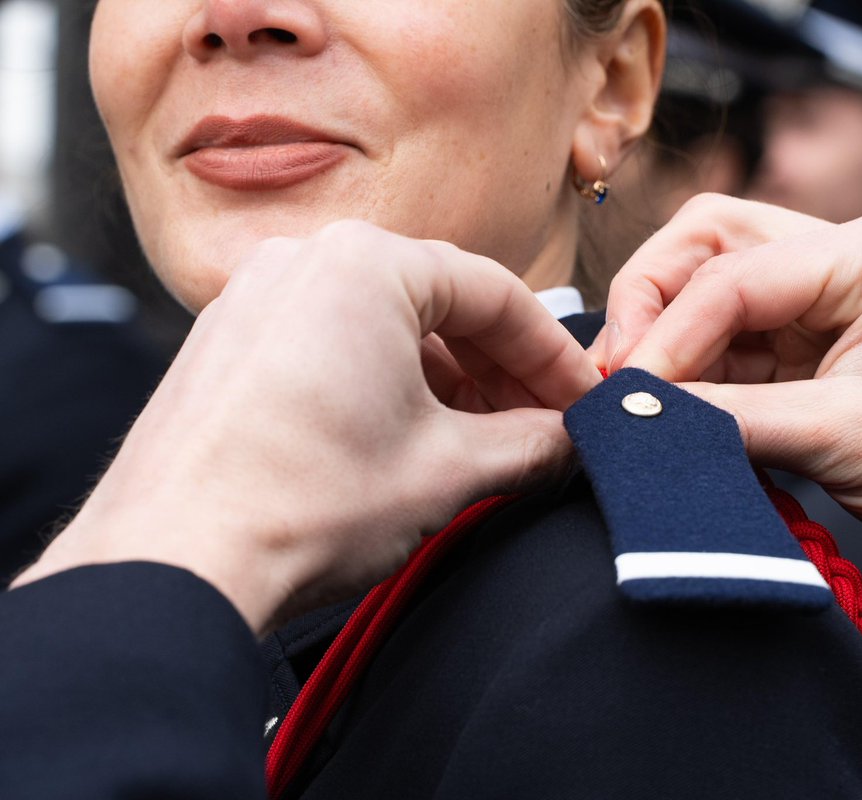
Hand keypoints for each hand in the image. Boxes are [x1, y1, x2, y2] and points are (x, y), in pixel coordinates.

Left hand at [14, 221, 599, 632]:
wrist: (173, 565)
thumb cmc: (307, 505)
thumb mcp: (452, 472)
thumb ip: (532, 444)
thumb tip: (569, 440)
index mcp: (367, 265)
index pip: (496, 295)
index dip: (553, 357)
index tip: (581, 402)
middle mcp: (304, 260)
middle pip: (439, 303)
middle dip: (498, 371)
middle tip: (540, 427)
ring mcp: (254, 298)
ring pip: (383, 324)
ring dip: (444, 380)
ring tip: (479, 443)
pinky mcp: (224, 344)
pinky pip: (328, 343)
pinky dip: (382, 383)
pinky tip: (407, 440)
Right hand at [602, 194, 861, 605]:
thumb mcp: (848, 438)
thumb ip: (730, 420)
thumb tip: (635, 412)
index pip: (730, 273)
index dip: (664, 333)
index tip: (624, 395)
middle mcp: (848, 267)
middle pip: (711, 251)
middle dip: (653, 306)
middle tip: (619, 377)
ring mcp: (835, 316)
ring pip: (717, 305)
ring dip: (673, 350)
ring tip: (639, 406)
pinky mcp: (824, 367)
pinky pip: (740, 361)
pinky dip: (702, 388)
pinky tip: (679, 423)